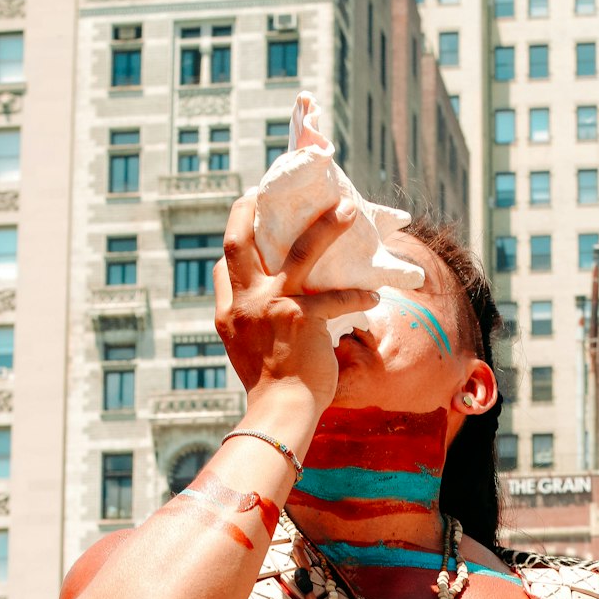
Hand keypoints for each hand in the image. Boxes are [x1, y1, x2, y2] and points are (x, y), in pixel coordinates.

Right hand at [213, 192, 379, 411]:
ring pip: (300, 251)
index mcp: (228, 311)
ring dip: (326, 227)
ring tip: (348, 210)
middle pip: (240, 241)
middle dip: (249, 210)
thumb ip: (247, 321)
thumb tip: (260, 300)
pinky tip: (374, 293)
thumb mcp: (244, 349)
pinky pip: (336, 296)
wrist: (280, 410)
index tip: (247, 218)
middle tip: (265, 188)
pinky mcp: (301, 317)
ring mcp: (271, 306)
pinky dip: (358, 294)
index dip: (235, 239)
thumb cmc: (270, 385)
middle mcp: (244, 303)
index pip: (224, 264)